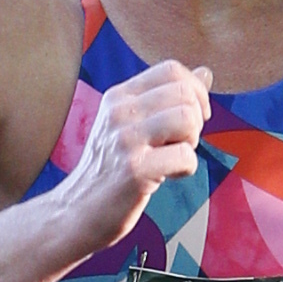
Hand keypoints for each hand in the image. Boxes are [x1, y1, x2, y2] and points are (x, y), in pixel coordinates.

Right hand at [60, 61, 210, 251]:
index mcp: (118, 96)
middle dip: (196, 120)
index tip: (195, 116)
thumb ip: (166, 98)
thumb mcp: (132, 125)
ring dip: (192, 142)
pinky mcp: (134, 169)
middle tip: (181, 143)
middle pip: (184, 94)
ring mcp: (125, 140)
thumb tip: (205, 73)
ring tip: (173, 157)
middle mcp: (119, 112)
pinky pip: (185, 156)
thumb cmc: (110, 170)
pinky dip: (187, 169)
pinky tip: (167, 177)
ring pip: (187, 119)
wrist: (77, 211)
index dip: (195, 90)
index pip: (171, 70)